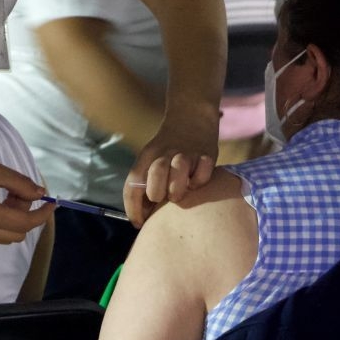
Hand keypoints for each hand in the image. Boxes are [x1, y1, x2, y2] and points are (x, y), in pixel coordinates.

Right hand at [0, 151, 51, 243]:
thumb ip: (21, 184)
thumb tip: (41, 194)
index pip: (24, 223)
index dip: (42, 214)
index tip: (52, 202)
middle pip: (18, 233)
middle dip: (26, 215)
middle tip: (21, 192)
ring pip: (6, 236)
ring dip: (14, 219)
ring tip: (7, 195)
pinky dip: (2, 221)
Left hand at [123, 110, 218, 227]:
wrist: (191, 116)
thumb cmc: (168, 147)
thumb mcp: (151, 158)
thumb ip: (145, 183)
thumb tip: (141, 216)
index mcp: (147, 157)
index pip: (133, 184)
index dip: (133, 208)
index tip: (138, 223)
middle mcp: (165, 154)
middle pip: (155, 179)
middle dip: (157, 195)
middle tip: (164, 198)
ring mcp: (187, 154)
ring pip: (178, 176)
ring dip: (178, 190)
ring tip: (181, 191)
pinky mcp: (207, 154)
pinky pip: (202, 176)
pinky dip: (199, 182)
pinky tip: (197, 179)